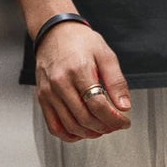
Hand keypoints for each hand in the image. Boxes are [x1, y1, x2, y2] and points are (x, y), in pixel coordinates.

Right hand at [35, 20, 131, 142]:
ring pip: (70, 125)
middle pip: (84, 118)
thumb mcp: (106, 55)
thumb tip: (124, 106)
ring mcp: (49, 92)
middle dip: (104, 127)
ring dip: (89, 133)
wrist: (55, 32)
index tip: (124, 122)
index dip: (114, 119)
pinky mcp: (42, 98)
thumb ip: (116, 82)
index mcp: (78, 70)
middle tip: (115, 125)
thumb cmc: (80, 41)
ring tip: (102, 128)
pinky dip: (69, 134)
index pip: (97, 105)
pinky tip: (82, 132)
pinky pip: (54, 125)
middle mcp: (60, 83)